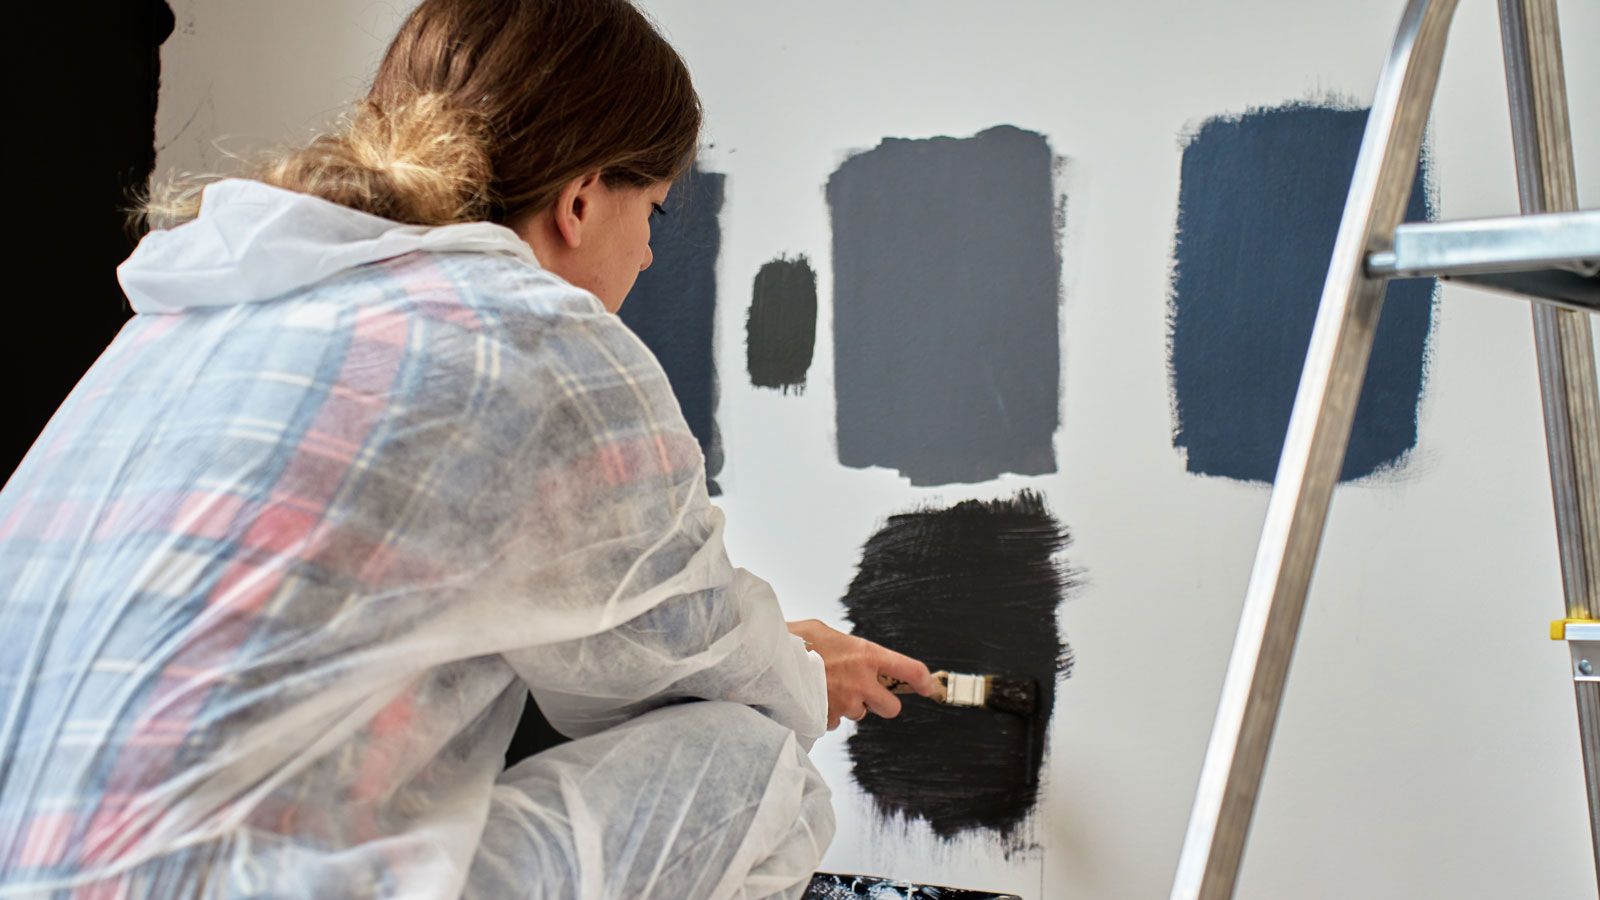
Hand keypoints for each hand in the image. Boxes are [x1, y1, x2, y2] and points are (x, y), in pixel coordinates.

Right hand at [786, 618, 936, 729]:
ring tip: (823, 687)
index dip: (923, 681)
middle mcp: (862, 683)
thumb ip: (845, 645)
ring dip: (847, 705)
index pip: (909, 670)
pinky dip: (826, 712)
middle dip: (881, 703)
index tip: (928, 686)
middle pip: (892, 707)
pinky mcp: (828, 719)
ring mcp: (845, 704)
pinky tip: (811, 697)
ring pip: (858, 714)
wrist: (768, 661)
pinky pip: (834, 721)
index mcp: (866, 655)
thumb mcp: (824, 631)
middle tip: (864, 692)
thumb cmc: (794, 640)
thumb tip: (849, 651)